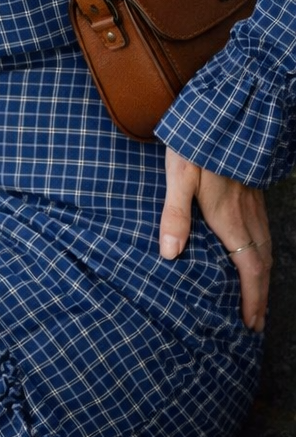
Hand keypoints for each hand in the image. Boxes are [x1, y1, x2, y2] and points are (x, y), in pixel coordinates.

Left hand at [160, 148, 271, 332]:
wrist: (226, 113)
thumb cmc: (197, 143)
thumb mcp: (178, 176)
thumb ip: (175, 214)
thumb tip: (170, 254)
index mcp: (230, 218)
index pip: (249, 269)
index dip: (252, 298)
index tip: (251, 323)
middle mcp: (247, 216)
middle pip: (261, 264)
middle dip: (261, 296)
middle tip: (258, 322)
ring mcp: (254, 204)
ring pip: (266, 248)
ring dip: (263, 276)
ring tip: (258, 296)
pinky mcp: (253, 192)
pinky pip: (264, 231)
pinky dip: (262, 253)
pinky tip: (254, 252)